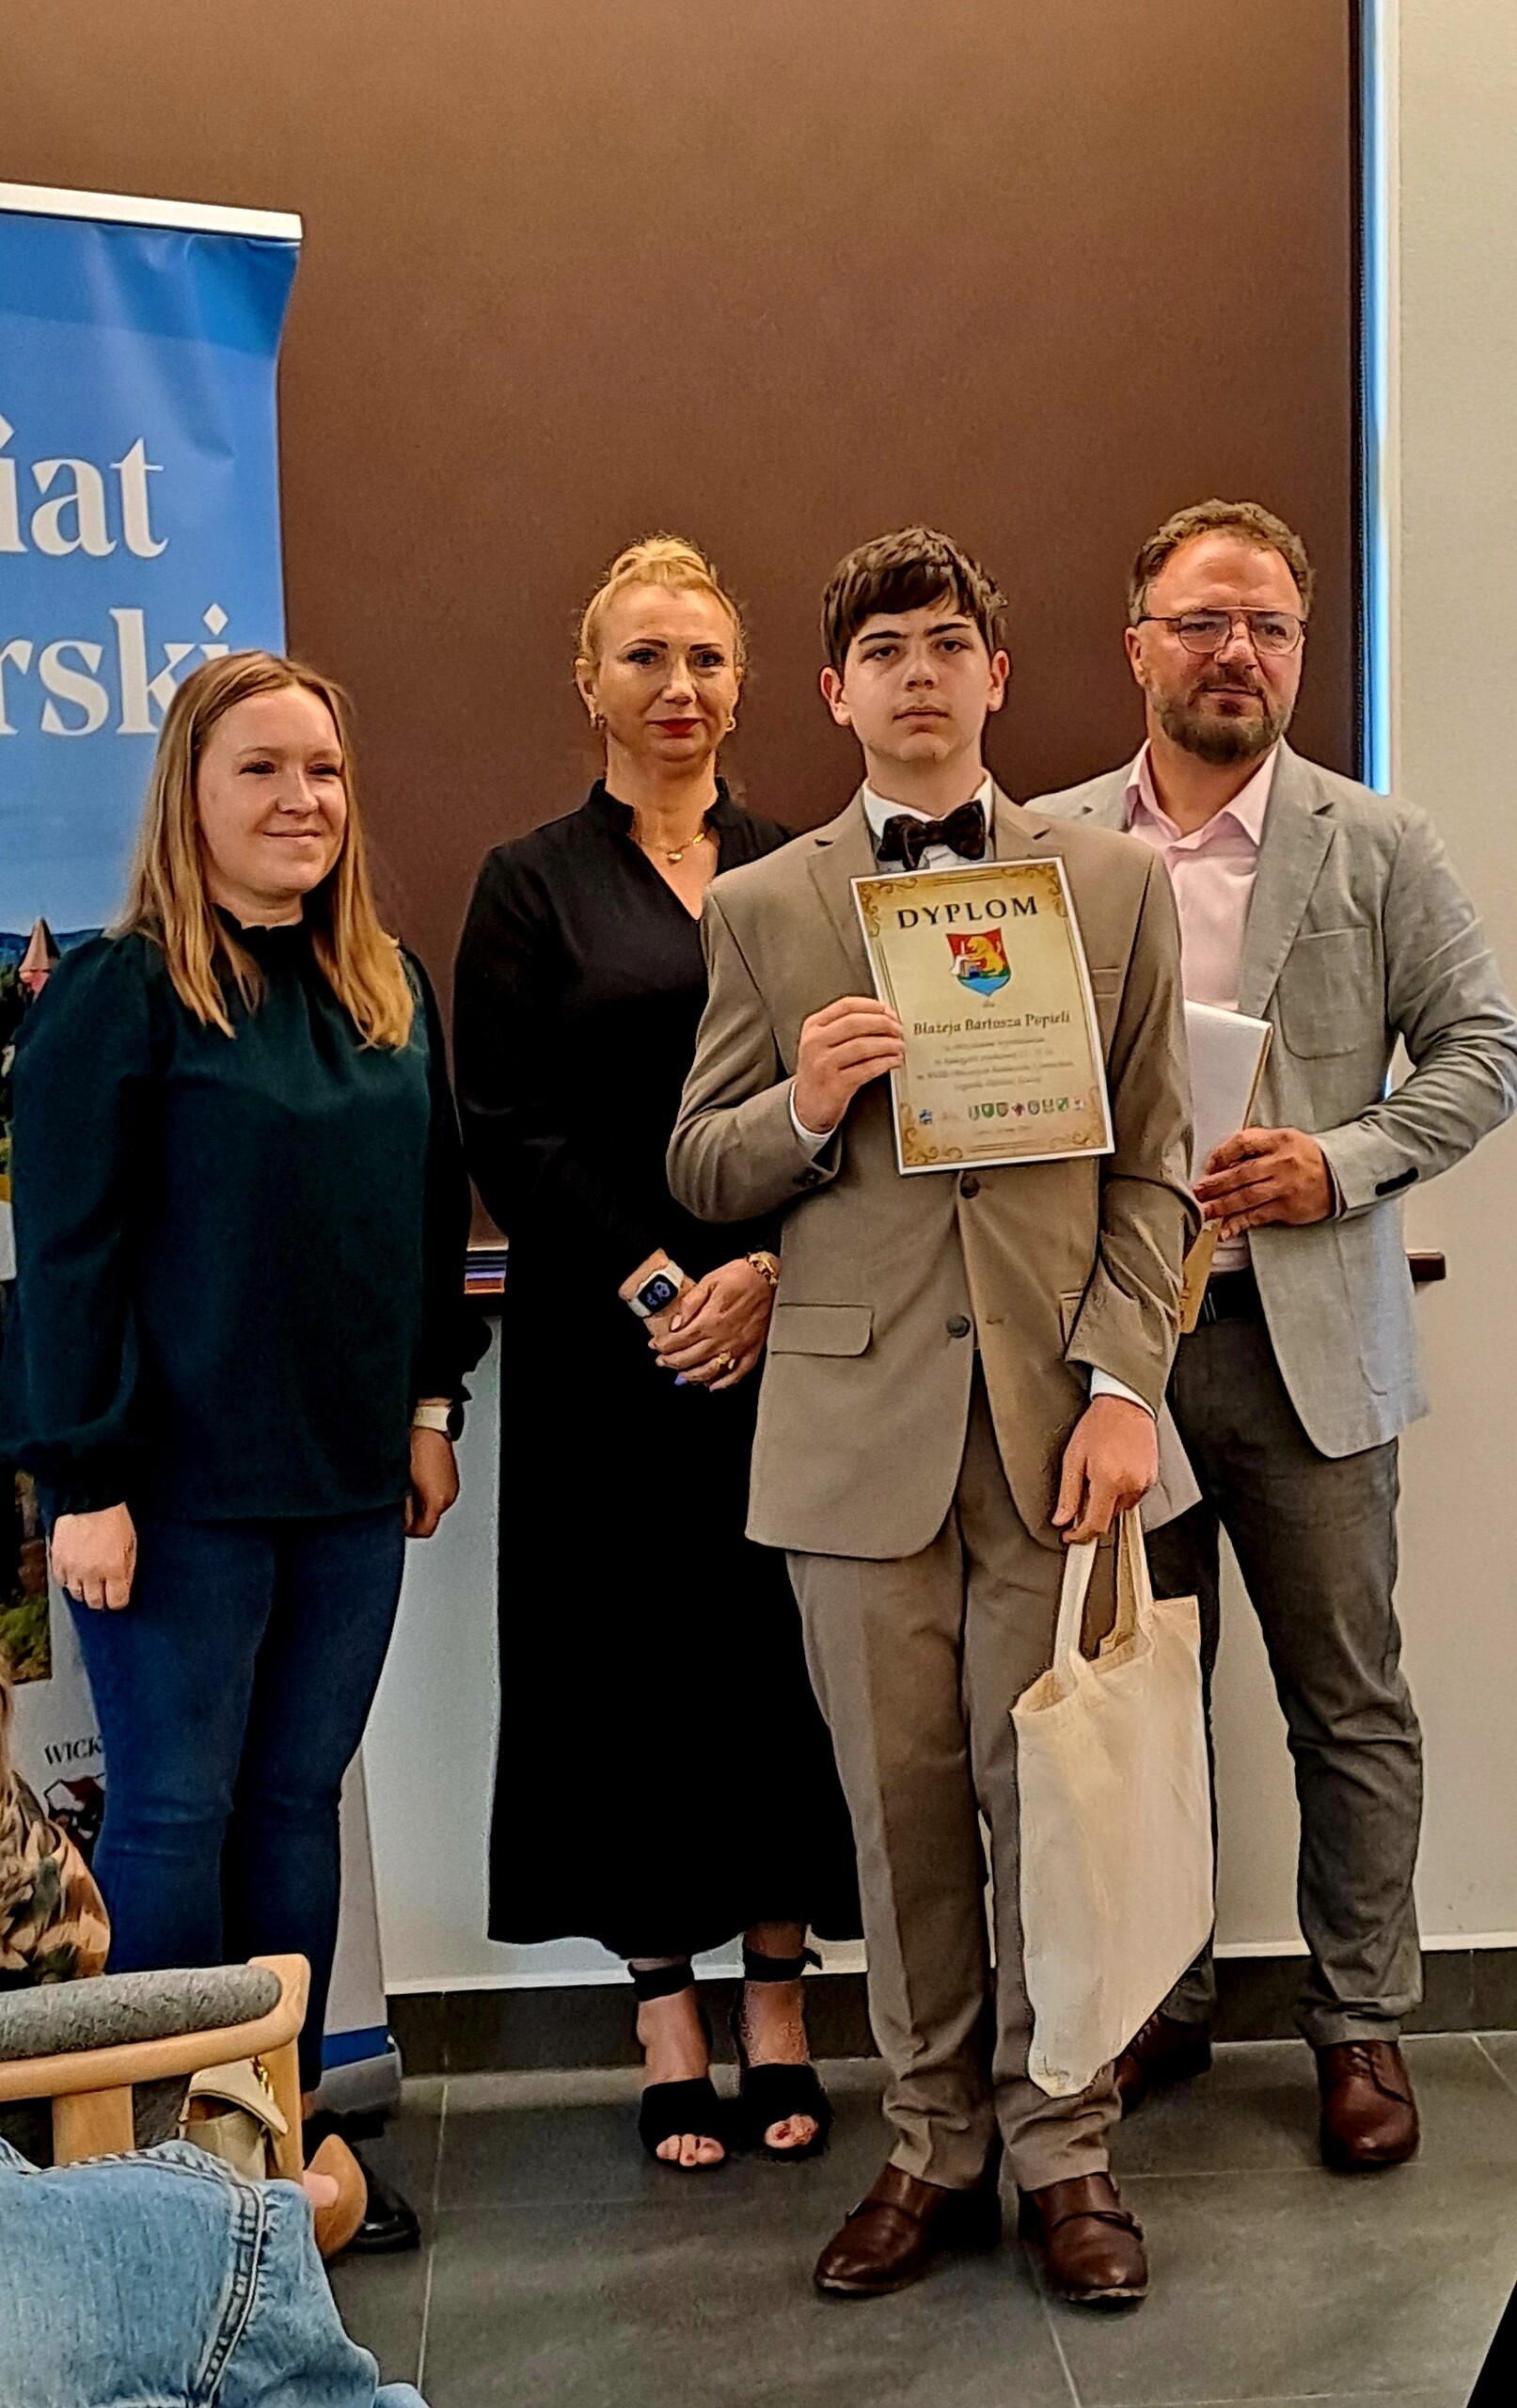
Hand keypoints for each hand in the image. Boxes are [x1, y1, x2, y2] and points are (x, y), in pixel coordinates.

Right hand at [50, 1505, 136, 1609]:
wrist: (88, 1500)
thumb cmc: (113, 1518)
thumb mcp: (131, 1543)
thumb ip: (128, 1568)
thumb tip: (124, 1587)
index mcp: (114, 1568)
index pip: (117, 1601)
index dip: (119, 1601)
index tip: (118, 1597)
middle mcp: (92, 1573)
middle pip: (95, 1603)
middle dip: (102, 1600)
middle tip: (104, 1593)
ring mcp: (73, 1568)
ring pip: (76, 1595)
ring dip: (84, 1592)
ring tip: (90, 1582)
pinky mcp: (58, 1561)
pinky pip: (62, 1582)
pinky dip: (69, 1581)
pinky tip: (76, 1573)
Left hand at [405, 1426, 458, 1536]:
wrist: (429, 1425)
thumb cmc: (415, 1447)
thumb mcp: (400, 1481)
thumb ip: (401, 1505)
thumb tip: (397, 1516)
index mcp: (437, 1500)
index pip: (423, 1531)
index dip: (406, 1529)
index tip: (395, 1522)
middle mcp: (448, 1496)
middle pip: (428, 1521)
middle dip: (412, 1517)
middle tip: (397, 1505)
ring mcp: (451, 1487)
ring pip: (432, 1508)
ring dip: (418, 1505)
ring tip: (405, 1490)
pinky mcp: (450, 1478)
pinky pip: (437, 1495)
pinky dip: (425, 1493)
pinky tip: (415, 1481)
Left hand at [650, 1258, 774, 1389]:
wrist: (768, 1277)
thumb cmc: (740, 1276)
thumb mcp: (708, 1281)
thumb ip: (689, 1304)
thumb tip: (676, 1325)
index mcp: (710, 1319)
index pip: (680, 1340)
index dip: (663, 1345)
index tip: (654, 1346)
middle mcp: (724, 1337)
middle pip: (691, 1358)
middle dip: (672, 1362)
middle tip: (662, 1362)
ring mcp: (739, 1347)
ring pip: (710, 1371)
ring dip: (692, 1376)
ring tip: (680, 1376)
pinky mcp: (753, 1349)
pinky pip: (738, 1373)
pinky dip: (724, 1383)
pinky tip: (712, 1386)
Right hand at [792, 996, 904, 1133]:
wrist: (806, 1105)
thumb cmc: (820, 1071)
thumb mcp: (821, 1042)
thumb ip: (844, 1026)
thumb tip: (884, 1015)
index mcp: (813, 1027)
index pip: (846, 1006)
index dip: (872, 1006)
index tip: (888, 1011)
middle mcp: (815, 1043)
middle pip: (855, 1023)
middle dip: (883, 1024)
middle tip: (897, 1029)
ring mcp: (823, 1065)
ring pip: (862, 1046)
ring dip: (887, 1044)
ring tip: (899, 1046)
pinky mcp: (836, 1086)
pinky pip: (867, 1069)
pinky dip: (885, 1063)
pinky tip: (893, 1061)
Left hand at [1052, 1398, 1156, 1543]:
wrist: (1125, 1405)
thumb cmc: (1099, 1425)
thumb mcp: (1073, 1458)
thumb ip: (1068, 1493)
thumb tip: (1062, 1519)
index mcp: (1109, 1480)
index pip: (1096, 1524)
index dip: (1080, 1535)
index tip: (1071, 1536)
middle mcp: (1130, 1484)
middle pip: (1108, 1517)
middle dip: (1092, 1510)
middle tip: (1084, 1487)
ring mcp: (1144, 1482)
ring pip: (1121, 1508)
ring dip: (1108, 1499)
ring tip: (1101, 1471)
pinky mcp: (1151, 1478)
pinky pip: (1133, 1496)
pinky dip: (1121, 1490)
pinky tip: (1114, 1468)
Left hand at [1194, 1126, 1332, 1239]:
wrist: (1339, 1174)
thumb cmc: (1305, 1156)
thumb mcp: (1284, 1139)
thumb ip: (1256, 1146)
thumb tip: (1222, 1163)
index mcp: (1278, 1141)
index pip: (1243, 1143)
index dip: (1221, 1154)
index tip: (1209, 1166)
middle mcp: (1280, 1163)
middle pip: (1240, 1174)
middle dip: (1215, 1185)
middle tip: (1197, 1192)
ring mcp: (1284, 1187)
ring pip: (1246, 1197)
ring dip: (1221, 1206)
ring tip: (1204, 1211)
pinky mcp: (1287, 1208)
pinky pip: (1257, 1216)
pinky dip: (1239, 1224)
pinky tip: (1224, 1230)